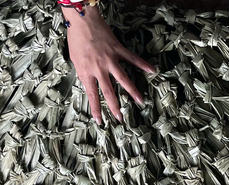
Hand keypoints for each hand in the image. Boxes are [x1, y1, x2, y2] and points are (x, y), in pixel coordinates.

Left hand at [62, 6, 155, 124]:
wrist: (82, 20)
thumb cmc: (76, 39)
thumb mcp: (75, 60)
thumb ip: (84, 73)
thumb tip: (89, 85)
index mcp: (87, 72)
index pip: (92, 95)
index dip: (96, 109)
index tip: (100, 121)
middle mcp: (99, 68)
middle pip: (109, 92)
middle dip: (115, 107)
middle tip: (121, 118)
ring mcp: (110, 59)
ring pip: (123, 79)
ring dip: (133, 91)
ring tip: (140, 101)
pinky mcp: (118, 49)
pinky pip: (132, 58)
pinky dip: (143, 64)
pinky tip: (152, 70)